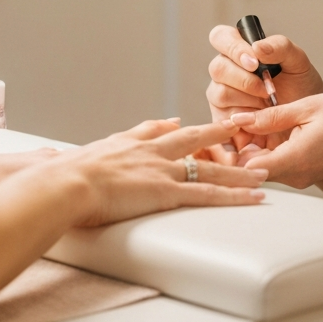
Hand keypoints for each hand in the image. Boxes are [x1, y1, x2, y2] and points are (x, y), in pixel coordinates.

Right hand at [40, 119, 267, 226]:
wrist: (62, 185)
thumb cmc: (58, 179)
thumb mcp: (72, 158)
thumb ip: (80, 153)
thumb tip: (71, 151)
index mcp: (127, 145)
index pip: (158, 132)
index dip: (174, 129)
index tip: (187, 124)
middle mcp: (150, 152)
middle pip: (193, 141)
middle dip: (219, 135)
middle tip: (241, 128)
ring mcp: (161, 171)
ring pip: (209, 168)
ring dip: (238, 170)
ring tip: (263, 171)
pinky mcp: (167, 192)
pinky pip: (209, 194)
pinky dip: (235, 196)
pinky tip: (255, 197)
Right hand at [206, 25, 322, 157]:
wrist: (305, 124)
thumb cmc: (301, 90)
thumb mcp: (299, 64)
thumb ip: (281, 48)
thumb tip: (257, 46)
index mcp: (241, 51)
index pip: (221, 37)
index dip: (233, 48)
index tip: (254, 62)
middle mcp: (227, 72)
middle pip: (218, 68)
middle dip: (244, 80)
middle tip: (268, 90)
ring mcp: (221, 96)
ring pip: (219, 93)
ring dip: (246, 101)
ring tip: (268, 107)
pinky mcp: (222, 121)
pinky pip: (220, 121)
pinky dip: (240, 124)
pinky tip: (257, 126)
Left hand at [224, 91, 322, 189]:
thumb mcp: (308, 106)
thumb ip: (271, 115)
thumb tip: (239, 118)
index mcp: (295, 159)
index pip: (244, 169)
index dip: (227, 151)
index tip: (218, 130)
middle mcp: (296, 175)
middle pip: (249, 172)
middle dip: (233, 152)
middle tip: (220, 128)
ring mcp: (302, 176)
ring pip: (262, 168)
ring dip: (248, 150)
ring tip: (238, 124)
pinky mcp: (307, 172)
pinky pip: (277, 165)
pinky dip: (264, 151)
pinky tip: (259, 131)